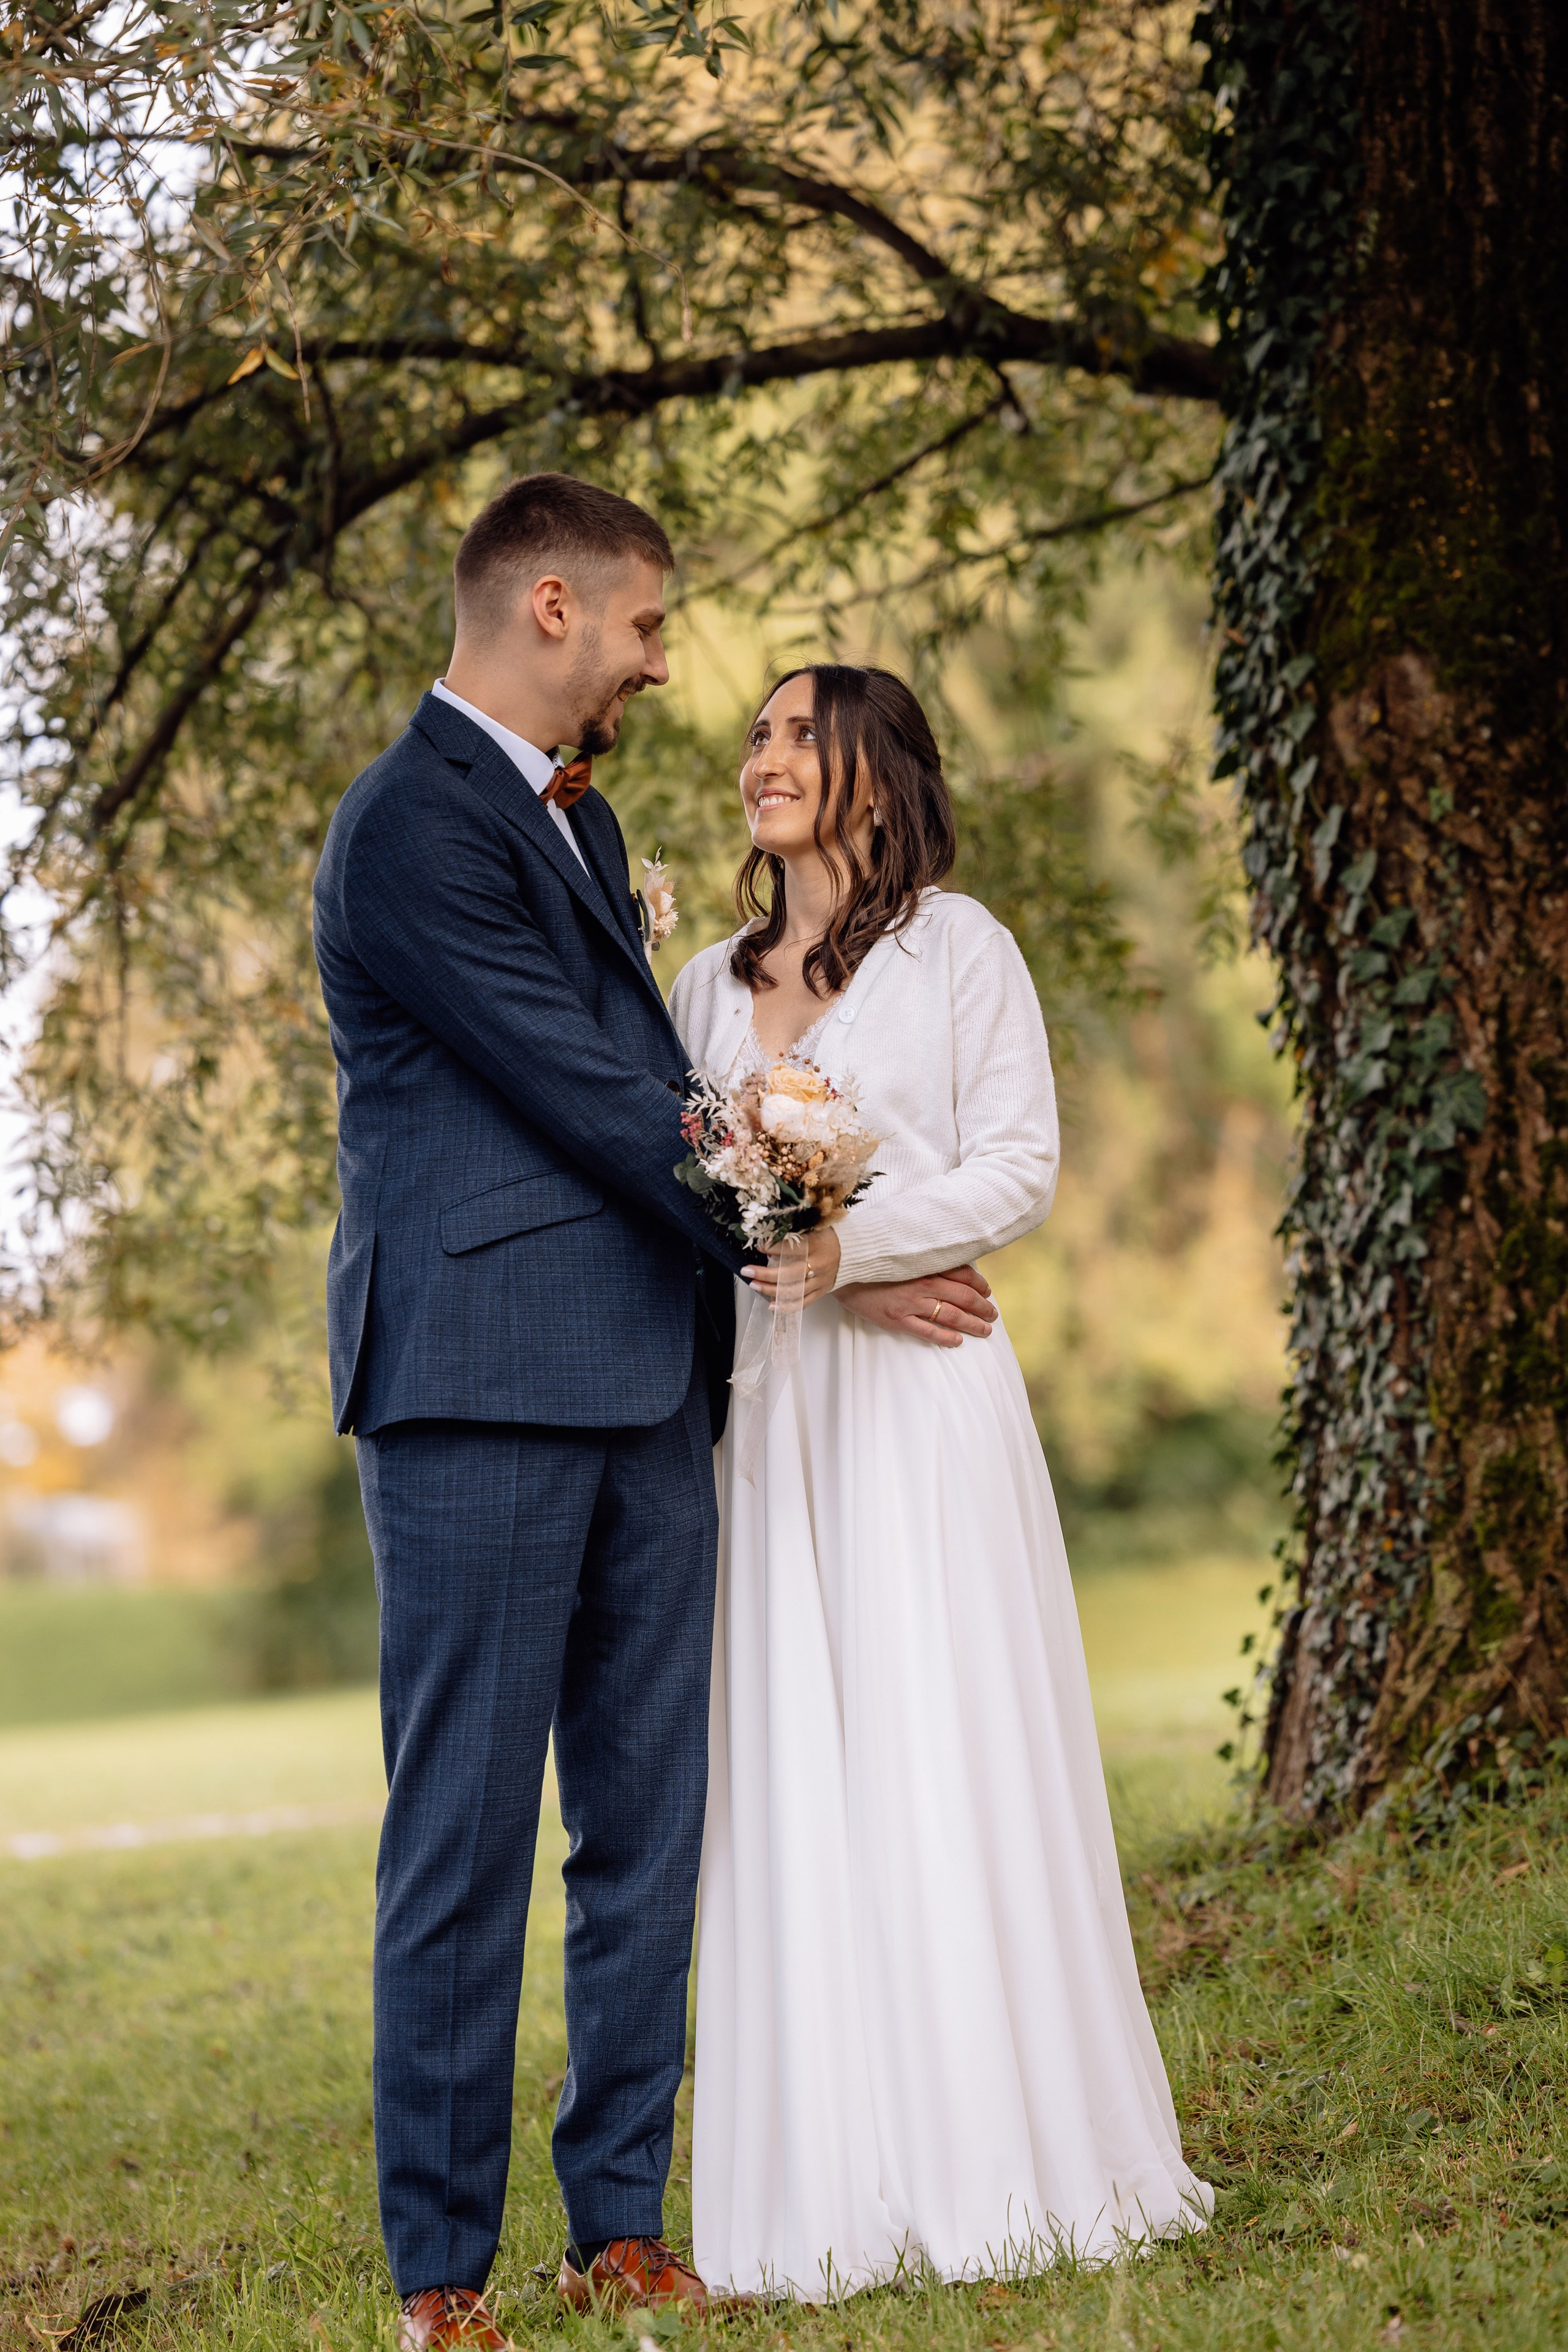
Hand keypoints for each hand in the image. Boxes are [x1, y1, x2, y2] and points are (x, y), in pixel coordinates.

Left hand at [742, 1224, 840, 1308]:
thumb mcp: (814, 1229)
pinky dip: (787, 1306)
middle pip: (790, 1274)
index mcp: (818, 1245)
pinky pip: (804, 1302)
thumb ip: (793, 1235)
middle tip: (747, 1271)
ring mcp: (821, 1281)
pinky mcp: (822, 1291)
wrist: (851, 1252)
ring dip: (771, 1290)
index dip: (774, 1248)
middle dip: (766, 1274)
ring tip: (754, 1285)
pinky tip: (772, 1305)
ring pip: (794, 1290)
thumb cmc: (828, 1237)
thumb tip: (764, 1241)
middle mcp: (820, 1265)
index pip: (793, 1248)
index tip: (759, 1246)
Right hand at [836, 1263, 996, 1347]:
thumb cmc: (873, 1260)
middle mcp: (922, 1284)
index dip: (979, 1284)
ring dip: (972, 1324)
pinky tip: (957, 1342)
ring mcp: (910, 1303)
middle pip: (963, 1297)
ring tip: (985, 1330)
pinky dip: (946, 1338)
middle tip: (992, 1314)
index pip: (963, 1274)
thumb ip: (925, 1260)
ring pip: (951, 1316)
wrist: (842, 1270)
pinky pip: (928, 1332)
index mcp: (925, 1265)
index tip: (987, 1291)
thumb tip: (951, 1265)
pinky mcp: (897, 1319)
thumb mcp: (902, 1254)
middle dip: (982, 1307)